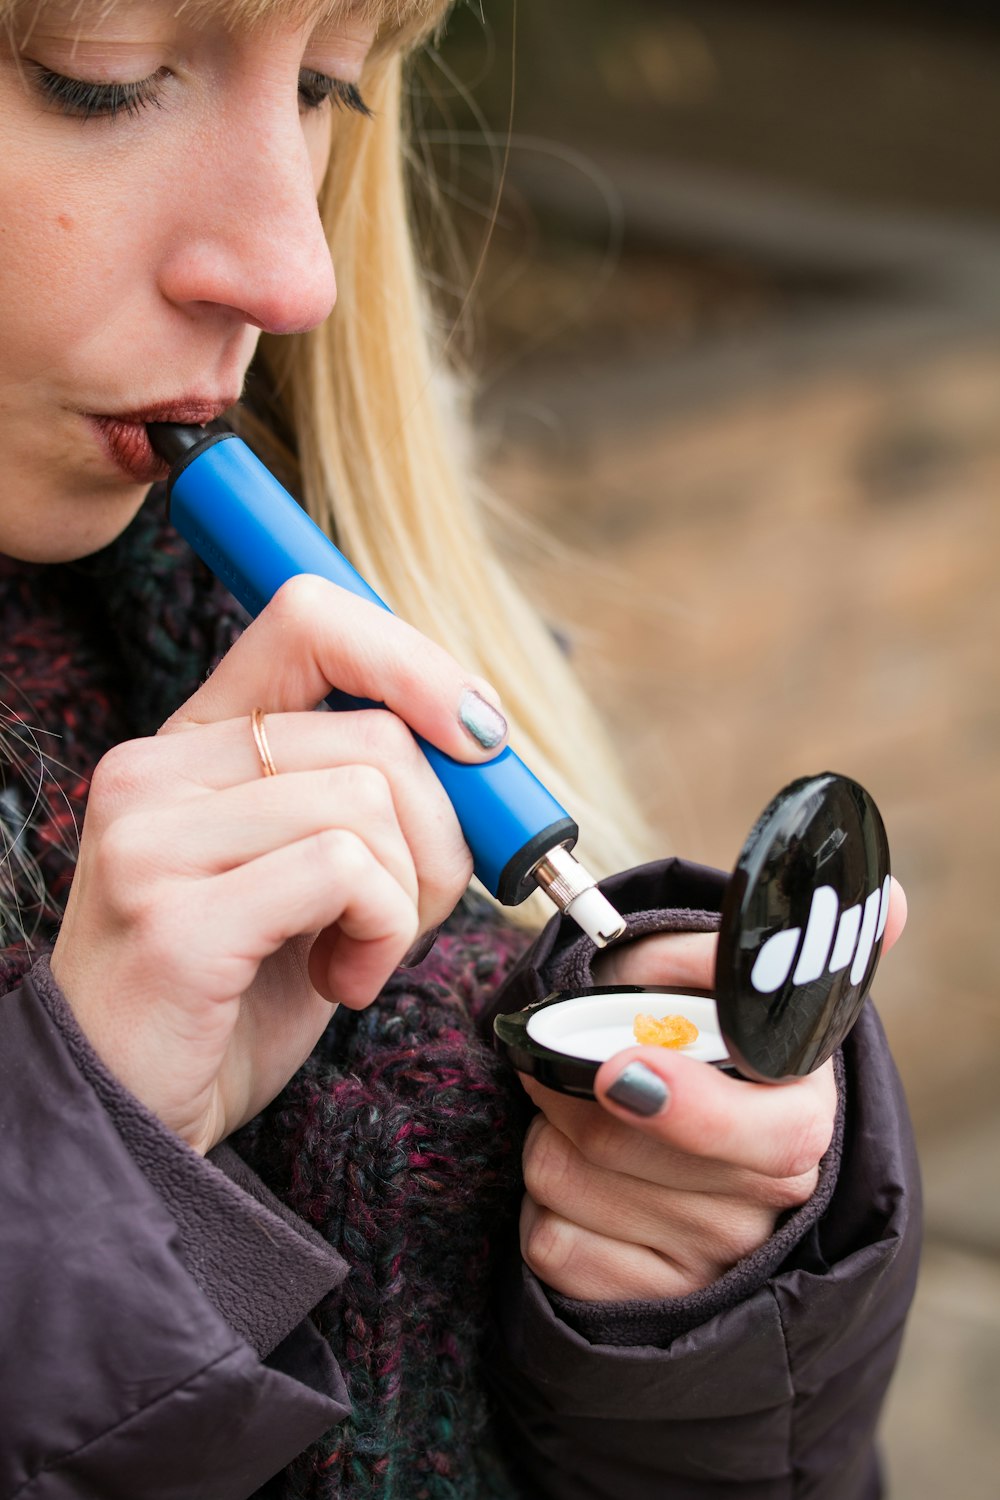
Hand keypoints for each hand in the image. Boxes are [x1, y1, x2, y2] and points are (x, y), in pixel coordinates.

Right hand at [51, 576, 506, 1153]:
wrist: (130, 1117)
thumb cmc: (235, 995)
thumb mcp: (306, 872)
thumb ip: (364, 793)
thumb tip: (479, 735)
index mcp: (192, 744)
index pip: (309, 619)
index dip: (415, 660)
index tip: (480, 735)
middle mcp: (155, 770)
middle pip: (375, 734)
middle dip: (442, 832)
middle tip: (413, 910)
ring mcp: (153, 838)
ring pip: (369, 802)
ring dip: (409, 899)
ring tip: (357, 956)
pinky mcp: (175, 916)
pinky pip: (347, 873)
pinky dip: (384, 935)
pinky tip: (342, 981)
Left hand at [518, 880, 906, 1300]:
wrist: (668, 1128)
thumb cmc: (686, 1037)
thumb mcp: (704, 978)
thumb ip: (750, 948)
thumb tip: (891, 904)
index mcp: (799, 1118)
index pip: (764, 1138)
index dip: (688, 1108)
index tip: (615, 1068)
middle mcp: (765, 1203)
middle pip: (622, 1150)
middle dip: (567, 1089)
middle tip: (570, 1054)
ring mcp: (706, 1260)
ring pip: (567, 1183)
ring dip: (546, 1133)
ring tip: (580, 1112)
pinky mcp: (639, 1301)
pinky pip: (550, 1242)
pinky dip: (540, 1197)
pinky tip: (577, 1173)